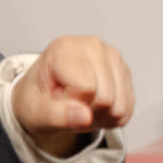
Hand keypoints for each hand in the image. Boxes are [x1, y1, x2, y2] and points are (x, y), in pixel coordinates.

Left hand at [12, 36, 133, 156]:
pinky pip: (128, 107)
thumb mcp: (35, 111)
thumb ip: (55, 115)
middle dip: (88, 112)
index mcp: (65, 49)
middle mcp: (93, 46)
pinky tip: (95, 107)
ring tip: (81, 107)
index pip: (86, 88)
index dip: (72, 104)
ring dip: (100, 116)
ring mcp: (112, 57)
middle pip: (106, 98)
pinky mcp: (124, 71)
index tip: (58, 99)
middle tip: (70, 106)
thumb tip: (84, 116)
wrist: (44, 95)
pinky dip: (111, 115)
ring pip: (119, 105)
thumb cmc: (37, 98)